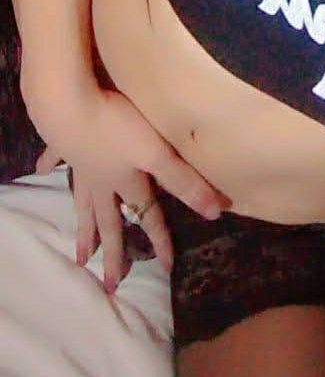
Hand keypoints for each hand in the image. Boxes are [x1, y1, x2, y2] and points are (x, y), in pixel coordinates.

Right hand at [33, 85, 226, 291]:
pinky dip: (50, 163)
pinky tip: (43, 168)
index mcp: (126, 182)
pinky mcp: (63, 143)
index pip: (147, 215)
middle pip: (108, 222)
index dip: (160, 239)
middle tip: (109, 285)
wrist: (67, 106)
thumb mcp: (156, 153)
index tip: (166, 267)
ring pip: (82, 202)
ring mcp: (80, 164)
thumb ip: (184, 180)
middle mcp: (102, 181)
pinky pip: (57, 157)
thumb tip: (214, 212)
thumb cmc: (116, 126)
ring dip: (83, 227)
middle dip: (113, 253)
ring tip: (80, 254)